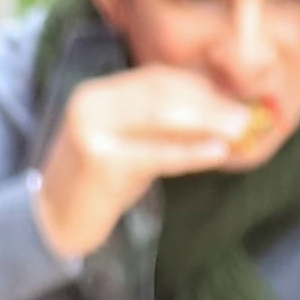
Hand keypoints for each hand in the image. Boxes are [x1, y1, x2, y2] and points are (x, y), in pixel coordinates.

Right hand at [32, 64, 266, 258]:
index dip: (202, 86)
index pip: (157, 78)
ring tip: (242, 129)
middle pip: (161, 92)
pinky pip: (157, 153)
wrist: (52, 220)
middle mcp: (91, 104)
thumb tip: (225, 111)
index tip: (238, 97)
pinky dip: (192, 151)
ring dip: (208, 120)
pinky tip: (219, 152)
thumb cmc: (99, 183)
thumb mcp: (129, 142)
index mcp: (97, 93)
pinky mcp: (100, 163)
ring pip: (161, 115)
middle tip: (248, 114)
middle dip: (210, 101)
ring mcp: (92, 131)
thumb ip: (164, 124)